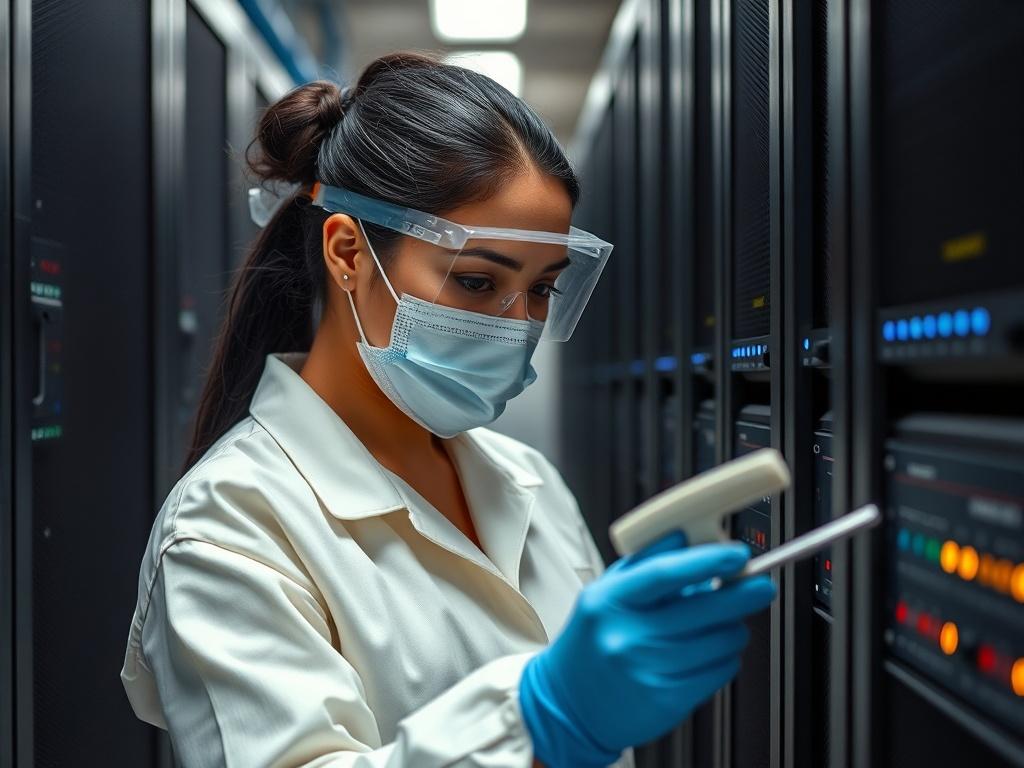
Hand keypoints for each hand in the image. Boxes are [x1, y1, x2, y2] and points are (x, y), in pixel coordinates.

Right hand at [519, 533, 775, 766]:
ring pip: (719, 642)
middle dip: (743, 593)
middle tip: (760, 585)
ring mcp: (647, 671)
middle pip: (702, 609)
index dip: (707, 561)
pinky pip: (719, 672)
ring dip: (732, 629)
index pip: (664, 574)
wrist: (570, 704)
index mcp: (609, 601)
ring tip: (719, 625)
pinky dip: (725, 658)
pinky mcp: (667, 700)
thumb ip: (646, 561)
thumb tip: (686, 536)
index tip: (737, 554)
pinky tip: (709, 653)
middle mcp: (627, 637)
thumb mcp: (605, 592)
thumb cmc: (592, 641)